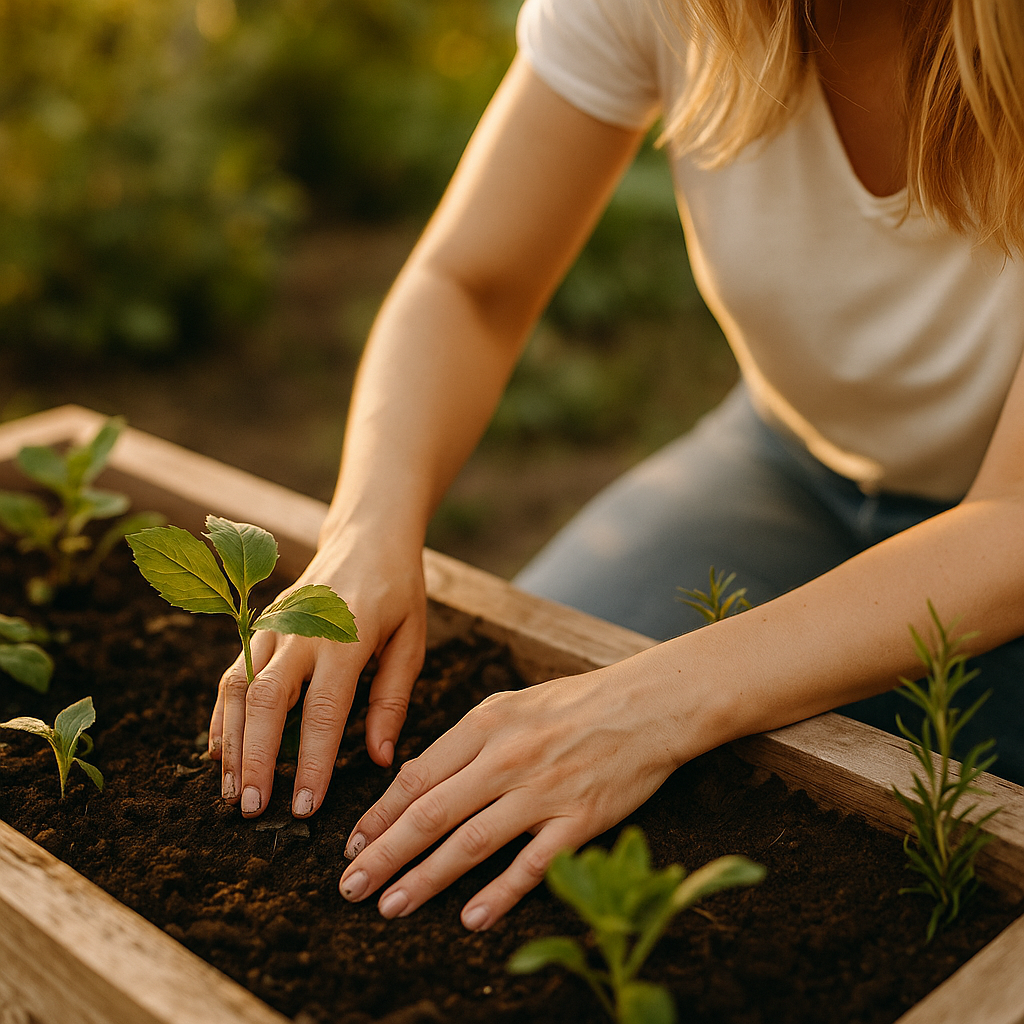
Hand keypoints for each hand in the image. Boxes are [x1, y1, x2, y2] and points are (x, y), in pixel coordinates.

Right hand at [208, 537, 426, 818]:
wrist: (367, 537)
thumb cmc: (397, 591)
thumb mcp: (412, 639)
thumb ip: (392, 698)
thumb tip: (380, 759)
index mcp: (346, 637)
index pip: (324, 711)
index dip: (312, 763)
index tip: (305, 807)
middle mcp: (301, 631)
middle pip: (268, 702)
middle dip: (257, 760)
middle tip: (253, 809)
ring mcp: (274, 626)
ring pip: (239, 689)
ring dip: (232, 743)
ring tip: (231, 792)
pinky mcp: (259, 626)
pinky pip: (232, 673)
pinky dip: (222, 715)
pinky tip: (219, 751)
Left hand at [337, 665, 683, 929]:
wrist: (646, 706)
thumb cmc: (574, 704)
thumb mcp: (510, 704)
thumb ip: (465, 740)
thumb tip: (418, 779)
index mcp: (486, 724)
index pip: (418, 776)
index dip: (379, 815)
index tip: (352, 844)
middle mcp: (507, 758)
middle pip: (432, 813)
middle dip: (384, 853)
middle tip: (350, 886)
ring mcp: (543, 791)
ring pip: (471, 843)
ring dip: (425, 878)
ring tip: (390, 905)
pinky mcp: (579, 820)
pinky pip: (532, 864)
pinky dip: (500, 894)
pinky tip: (472, 918)